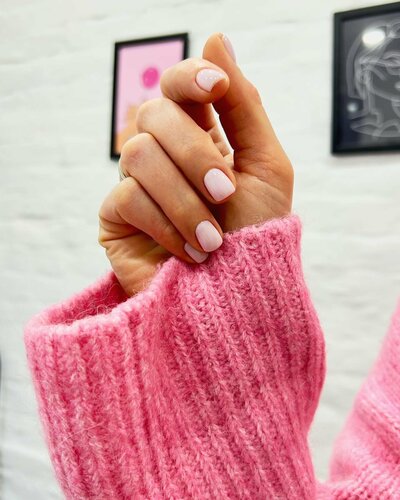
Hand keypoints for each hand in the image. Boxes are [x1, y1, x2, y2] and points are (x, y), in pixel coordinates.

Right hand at [98, 33, 293, 296]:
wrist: (239, 296)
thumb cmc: (258, 233)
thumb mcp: (266, 165)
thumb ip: (243, 105)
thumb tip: (216, 37)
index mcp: (200, 135)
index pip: (178, 85)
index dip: (190, 78)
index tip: (216, 89)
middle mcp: (164, 153)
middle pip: (154, 113)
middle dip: (195, 153)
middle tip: (227, 193)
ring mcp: (137, 183)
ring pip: (138, 154)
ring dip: (184, 199)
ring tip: (213, 240)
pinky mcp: (116, 216)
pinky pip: (128, 197)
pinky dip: (166, 225)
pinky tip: (187, 253)